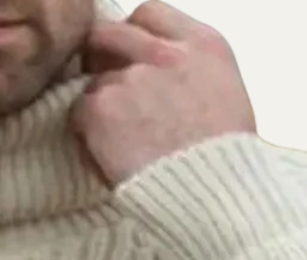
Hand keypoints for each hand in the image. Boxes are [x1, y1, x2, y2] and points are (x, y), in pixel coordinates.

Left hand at [69, 1, 257, 187]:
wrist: (214, 195)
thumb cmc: (226, 165)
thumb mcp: (227, 98)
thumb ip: (192, 72)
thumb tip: (164, 80)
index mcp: (204, 45)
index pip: (151, 14)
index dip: (133, 38)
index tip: (130, 61)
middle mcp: (165, 52)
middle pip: (111, 35)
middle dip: (102, 59)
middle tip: (107, 94)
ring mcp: (131, 77)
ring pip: (95, 82)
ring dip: (101, 108)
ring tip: (121, 144)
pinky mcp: (103, 107)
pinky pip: (79, 114)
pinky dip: (87, 136)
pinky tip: (109, 158)